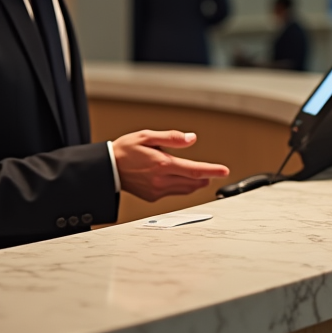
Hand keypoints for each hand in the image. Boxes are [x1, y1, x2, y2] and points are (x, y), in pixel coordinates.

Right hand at [112, 130, 229, 201]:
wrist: (107, 168)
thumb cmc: (126, 150)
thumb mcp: (147, 136)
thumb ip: (172, 138)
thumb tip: (191, 139)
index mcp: (162, 164)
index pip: (194, 169)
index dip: (212, 170)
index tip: (224, 171)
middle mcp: (161, 180)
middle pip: (193, 182)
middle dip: (206, 177)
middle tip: (215, 172)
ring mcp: (157, 190)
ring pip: (185, 190)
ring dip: (196, 183)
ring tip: (203, 176)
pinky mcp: (152, 196)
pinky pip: (174, 193)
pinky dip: (183, 187)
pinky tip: (182, 180)